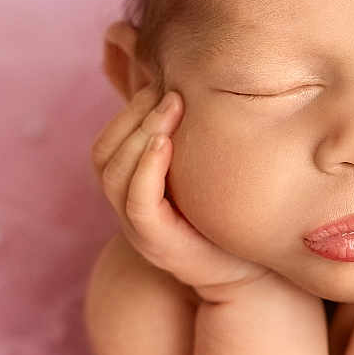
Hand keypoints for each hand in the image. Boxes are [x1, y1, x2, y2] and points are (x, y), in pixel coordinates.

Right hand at [91, 83, 278, 302]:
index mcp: (134, 188)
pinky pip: (138, 202)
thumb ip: (188, 136)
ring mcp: (138, 228)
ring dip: (140, 135)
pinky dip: (146, 169)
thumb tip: (192, 86)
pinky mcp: (158, 244)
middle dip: (134, 116)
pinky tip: (165, 143)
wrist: (251, 271)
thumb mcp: (202, 170)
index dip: (128, 111)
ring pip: (113, 175)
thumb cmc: (228, 215)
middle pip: (103, 155)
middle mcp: (128, 209)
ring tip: (172, 108)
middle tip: (170, 92)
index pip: (106, 144)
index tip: (161, 83)